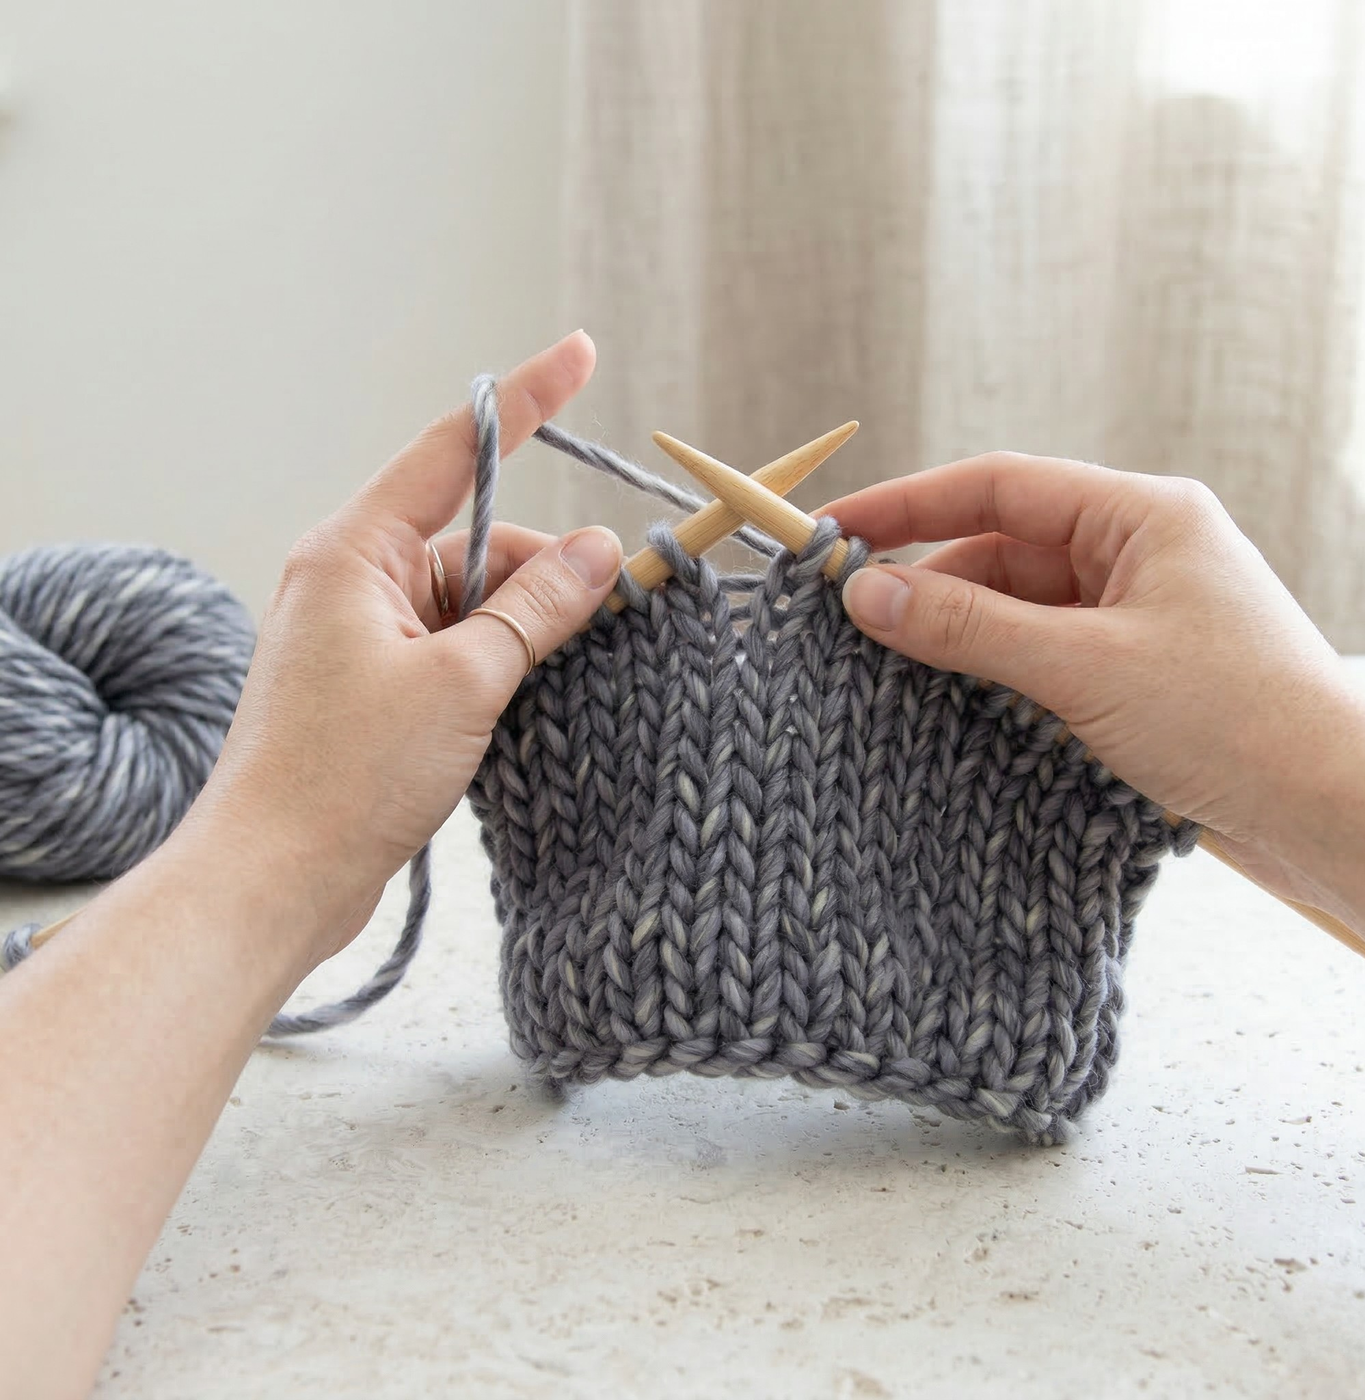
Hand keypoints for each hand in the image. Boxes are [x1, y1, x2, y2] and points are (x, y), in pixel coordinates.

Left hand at [184, 330, 622, 965]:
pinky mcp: (374, 685)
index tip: (580, 352)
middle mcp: (353, 580)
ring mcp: (362, 635)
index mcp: (355, 552)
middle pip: (476, 541)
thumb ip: (537, 607)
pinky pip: (455, 646)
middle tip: (613, 607)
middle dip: (544, 571)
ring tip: (550, 684)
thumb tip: (598, 550)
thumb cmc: (348, 775)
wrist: (276, 879)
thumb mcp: (464, 679)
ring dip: (524, 629)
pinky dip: (498, 662)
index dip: (525, 401)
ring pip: (473, 600)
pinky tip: (526, 702)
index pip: (452, 452)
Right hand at [827, 452, 1364, 956]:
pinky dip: (992, 672)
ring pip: (1018, 607)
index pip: (1000, 485)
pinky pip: (1040, 654)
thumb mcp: (1084, 667)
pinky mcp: (1135, 672)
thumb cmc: (1236, 721)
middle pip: (1002, 548)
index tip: (834, 530)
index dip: (907, 503)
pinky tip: (946, 700)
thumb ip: (968, 627)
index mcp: (1142, 517)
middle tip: (847, 620)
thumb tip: (863, 593)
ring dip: (957, 634)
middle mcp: (1137, 554)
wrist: (1332, 817)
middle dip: (926, 581)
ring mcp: (1136, 615)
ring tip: (886, 668)